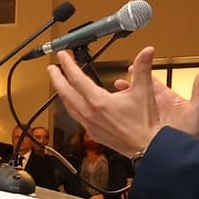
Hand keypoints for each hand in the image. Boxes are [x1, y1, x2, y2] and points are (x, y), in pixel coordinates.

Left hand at [47, 46, 198, 158]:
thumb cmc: (143, 123)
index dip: (68, 65)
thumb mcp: (144, 91)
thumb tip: (147, 51)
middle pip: (65, 93)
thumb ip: (143, 69)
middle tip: (52, 69)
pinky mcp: (92, 132)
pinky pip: (76, 116)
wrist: (145, 147)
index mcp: (98, 101)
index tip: (62, 56)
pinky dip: (71, 106)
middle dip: (57, 79)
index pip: (76, 79)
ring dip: (62, 93)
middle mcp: (89, 113)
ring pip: (68, 106)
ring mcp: (88, 124)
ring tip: (59, 84)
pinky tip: (73, 103)